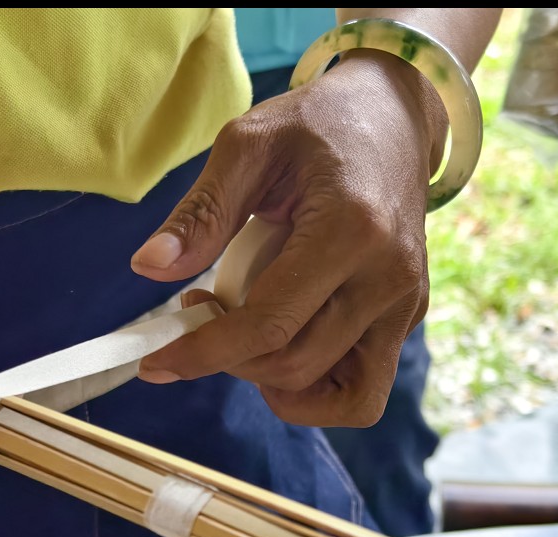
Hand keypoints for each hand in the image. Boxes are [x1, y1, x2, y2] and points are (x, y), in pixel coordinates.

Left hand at [131, 51, 445, 426]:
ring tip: (243, 336)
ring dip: (272, 381)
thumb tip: (147, 267)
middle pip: (295, 364)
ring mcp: (406, 303)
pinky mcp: (409, 317)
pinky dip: (317, 392)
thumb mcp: (248, 147)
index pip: (269, 324)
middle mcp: (390, 277)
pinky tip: (283, 351)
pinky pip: (362, 389)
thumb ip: (201, 212)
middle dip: (230, 357)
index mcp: (351, 229)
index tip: (155, 363)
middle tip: (200, 307)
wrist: (392, 119)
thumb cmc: (315, 126)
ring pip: (336, 395)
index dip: (204, 352)